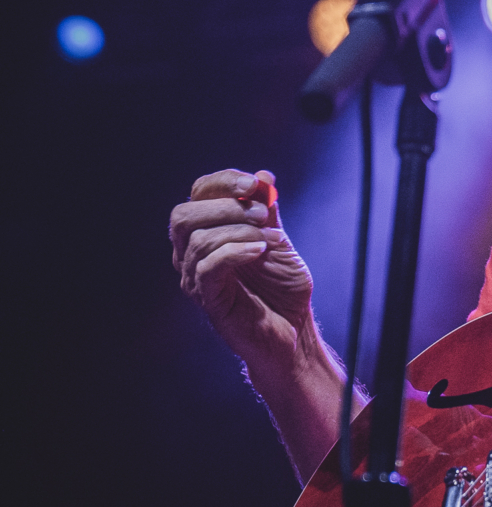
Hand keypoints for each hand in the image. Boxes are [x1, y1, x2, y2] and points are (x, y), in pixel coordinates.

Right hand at [170, 169, 313, 368]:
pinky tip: (260, 251)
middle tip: (263, 213)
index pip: (197, 196)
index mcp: (207, 233)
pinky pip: (208, 267)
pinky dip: (236, 251)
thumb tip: (263, 176)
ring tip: (273, 239)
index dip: (222, 183)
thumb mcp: (277, 240)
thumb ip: (267, 212)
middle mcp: (192, 254)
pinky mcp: (207, 299)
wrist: (293, 329)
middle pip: (183, 216)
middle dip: (225, 206)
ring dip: (242, 230)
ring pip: (199, 240)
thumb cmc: (281, 287)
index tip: (254, 184)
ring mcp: (195, 278)